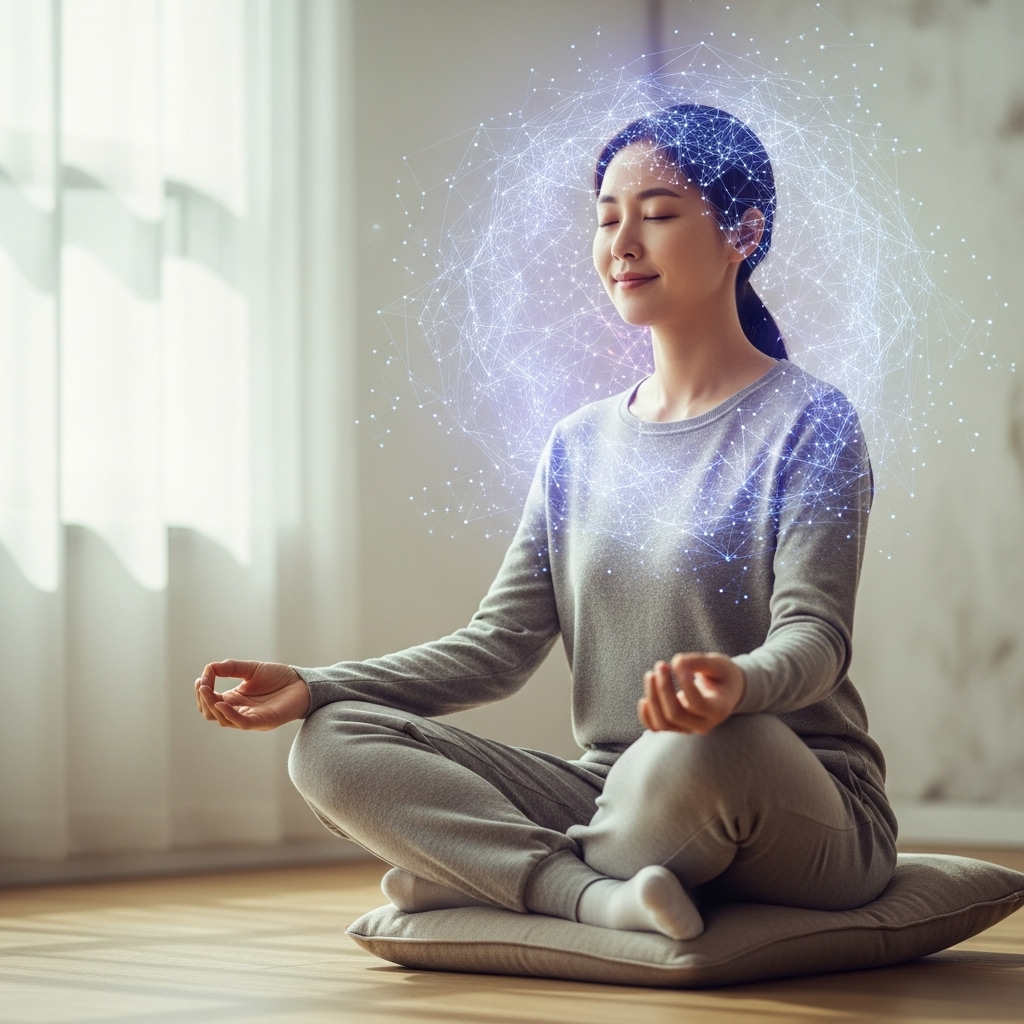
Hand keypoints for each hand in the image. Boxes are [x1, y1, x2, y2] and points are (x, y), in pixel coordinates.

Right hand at [194, 660, 309, 730]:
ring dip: (211, 705)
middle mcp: (239, 711)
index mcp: (235, 700)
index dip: (203, 690)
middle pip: (211, 712)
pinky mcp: (262, 722)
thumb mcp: (251, 669)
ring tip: (207, 690)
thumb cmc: (279, 677)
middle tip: (202, 684)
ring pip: (222, 719)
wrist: (302, 682)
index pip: (211, 700)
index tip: (202, 677)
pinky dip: (228, 714)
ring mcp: (250, 718)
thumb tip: (209, 667)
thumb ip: (230, 668)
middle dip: (204, 699)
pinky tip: (221, 702)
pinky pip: (241, 722)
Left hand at [638, 652, 745, 734]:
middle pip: (676, 714)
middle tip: (661, 665)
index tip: (678, 661)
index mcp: (718, 709)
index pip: (697, 703)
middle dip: (663, 689)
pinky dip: (646, 716)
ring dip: (652, 698)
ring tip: (651, 675)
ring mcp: (689, 728)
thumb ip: (698, 662)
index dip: (684, 683)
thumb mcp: (717, 663)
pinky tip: (644, 700)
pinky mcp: (676, 727)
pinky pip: (656, 728)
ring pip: (663, 723)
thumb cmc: (721, 675)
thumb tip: (676, 662)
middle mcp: (704, 724)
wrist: (724, 691)